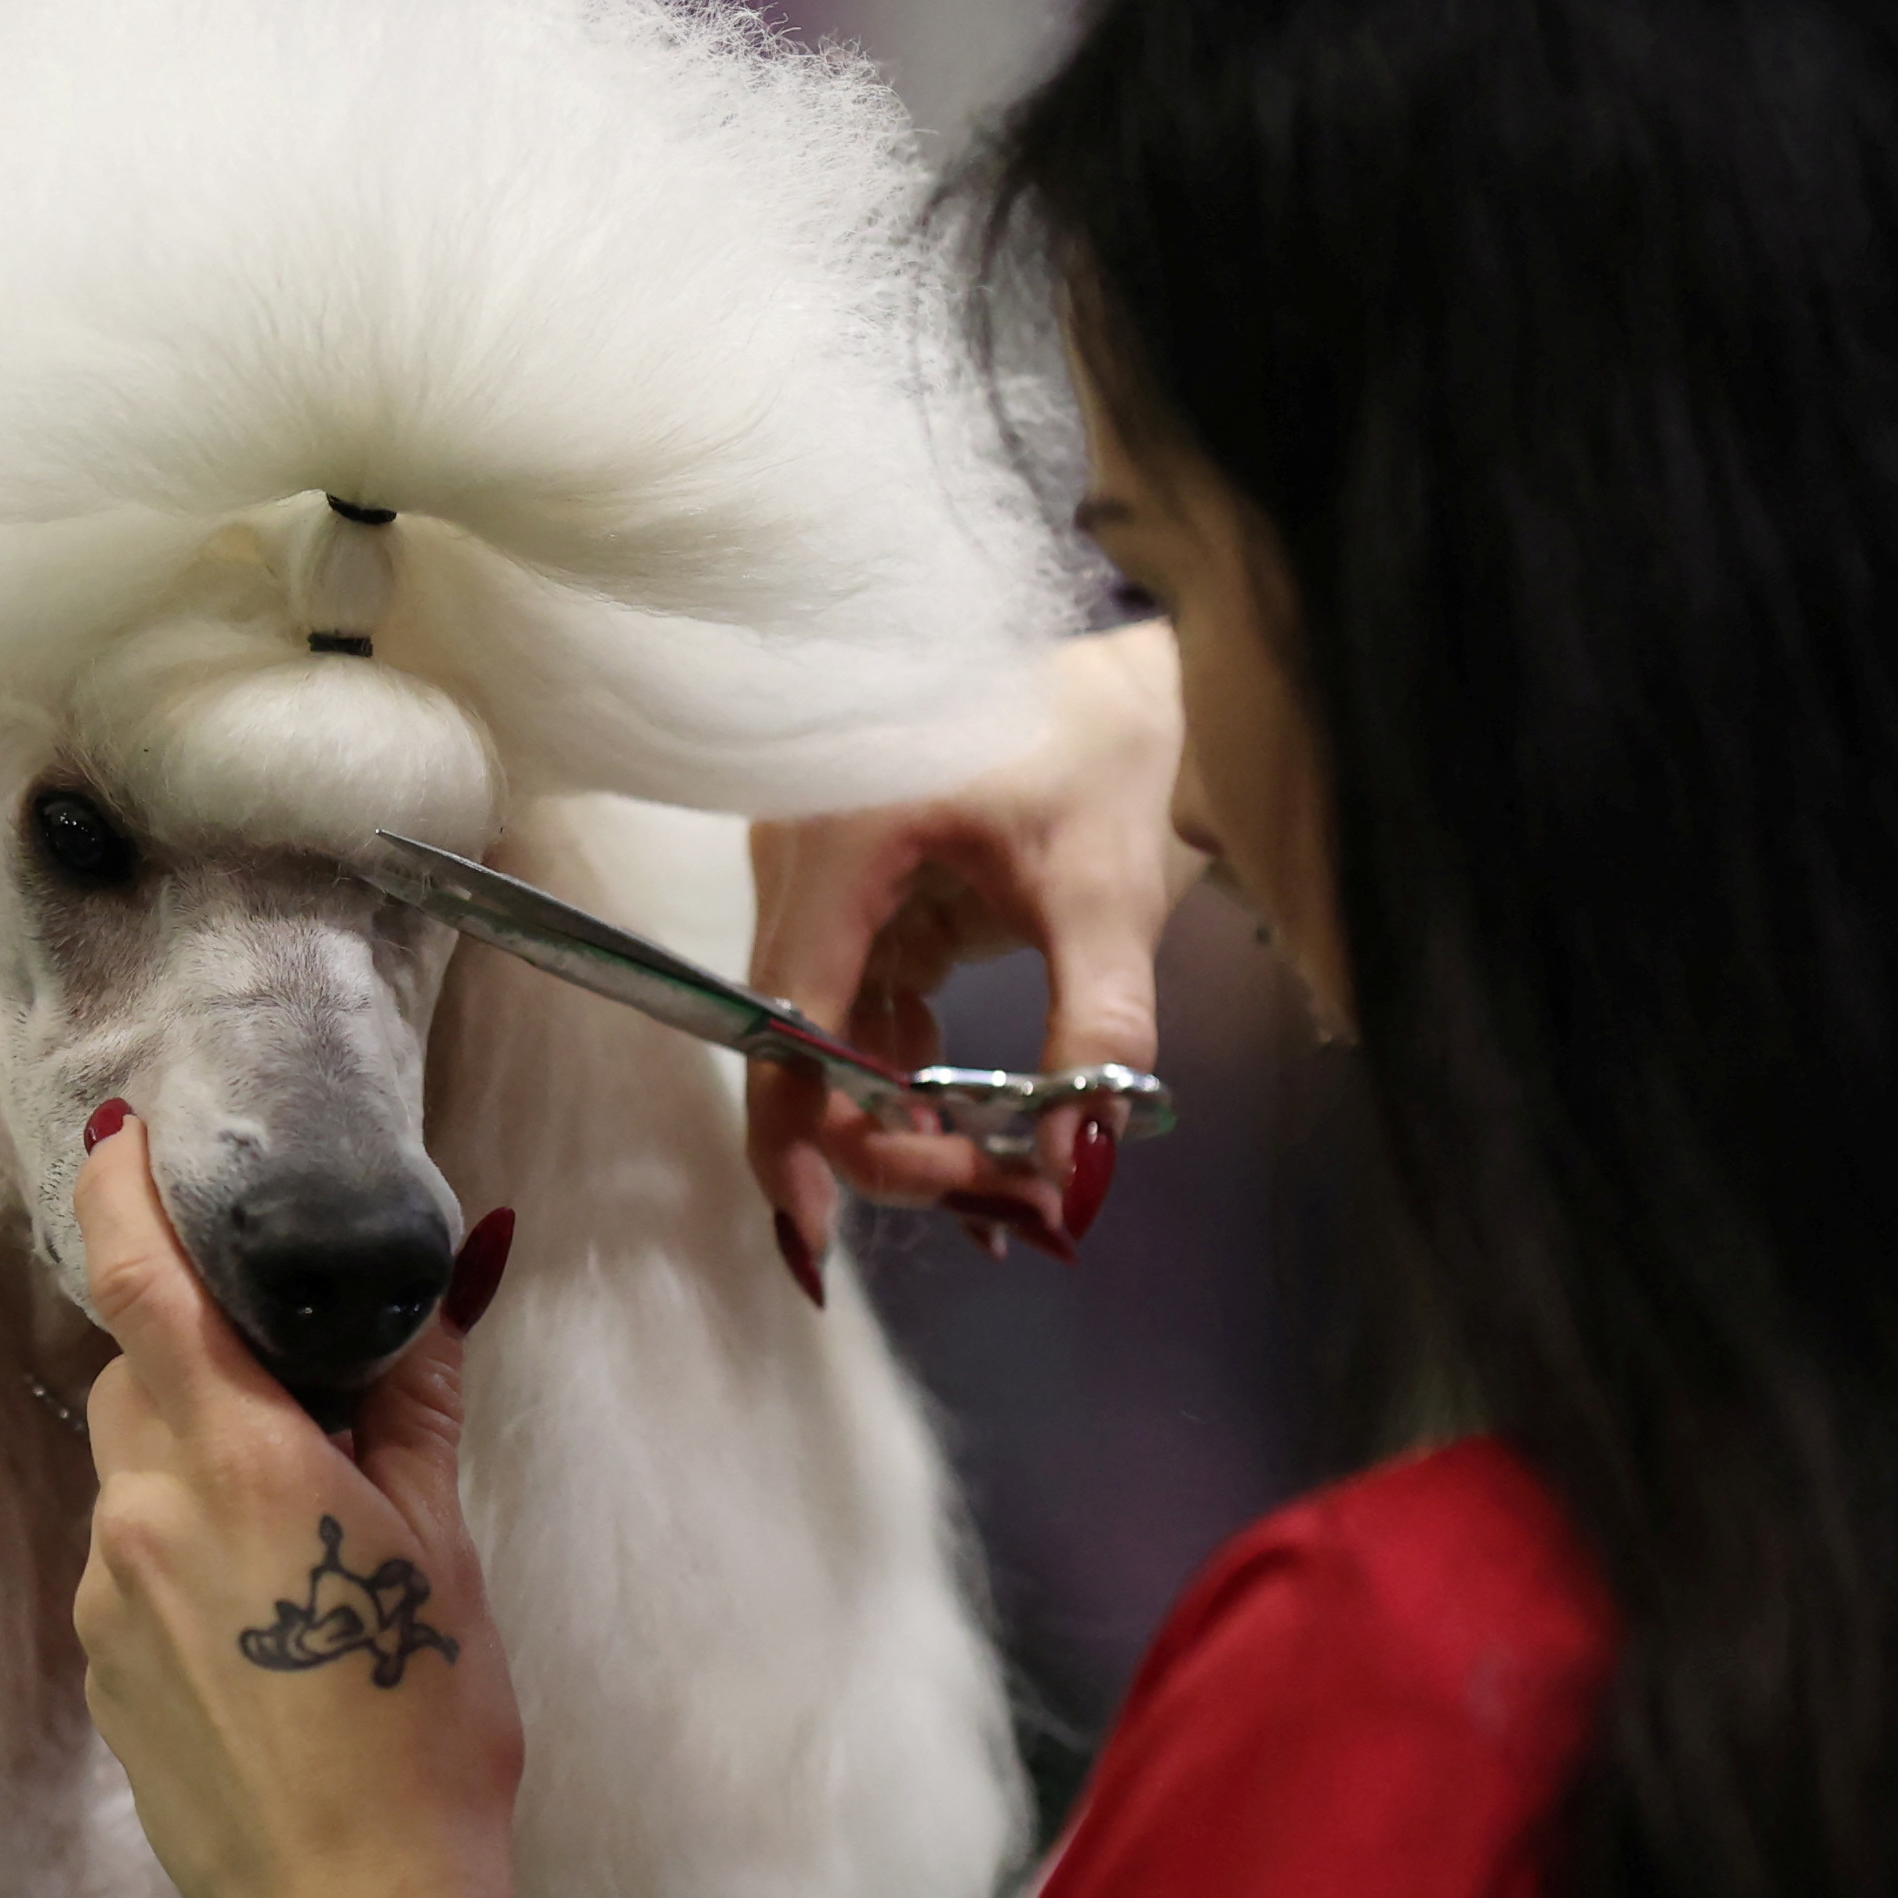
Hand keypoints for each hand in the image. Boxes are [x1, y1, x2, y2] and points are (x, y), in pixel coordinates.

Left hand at [70, 1117, 523, 1897]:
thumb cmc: (420, 1724)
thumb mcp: (442, 1539)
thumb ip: (423, 1388)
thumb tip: (472, 1254)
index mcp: (233, 1462)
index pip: (140, 1286)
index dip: (119, 1191)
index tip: (123, 1131)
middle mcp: (143, 1515)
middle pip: (135, 1371)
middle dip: (200, 1344)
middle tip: (298, 1370)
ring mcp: (109, 1597)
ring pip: (132, 1464)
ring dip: (198, 1447)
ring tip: (304, 1507)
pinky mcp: (102, 1665)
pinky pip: (130, 1551)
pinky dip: (186, 1533)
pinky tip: (270, 1597)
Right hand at [746, 620, 1198, 1274]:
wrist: (1109, 658)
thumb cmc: (1098, 746)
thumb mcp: (1108, 888)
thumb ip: (1095, 1028)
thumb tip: (1078, 1167)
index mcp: (838, 843)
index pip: (788, 1019)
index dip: (798, 1132)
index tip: (824, 1240)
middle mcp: (801, 865)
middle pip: (798, 1045)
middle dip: (882, 1148)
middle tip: (997, 1213)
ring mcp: (822, 883)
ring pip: (827, 1041)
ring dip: (900, 1126)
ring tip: (1004, 1197)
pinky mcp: (858, 900)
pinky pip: (858, 1015)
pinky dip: (906, 1083)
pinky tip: (972, 1141)